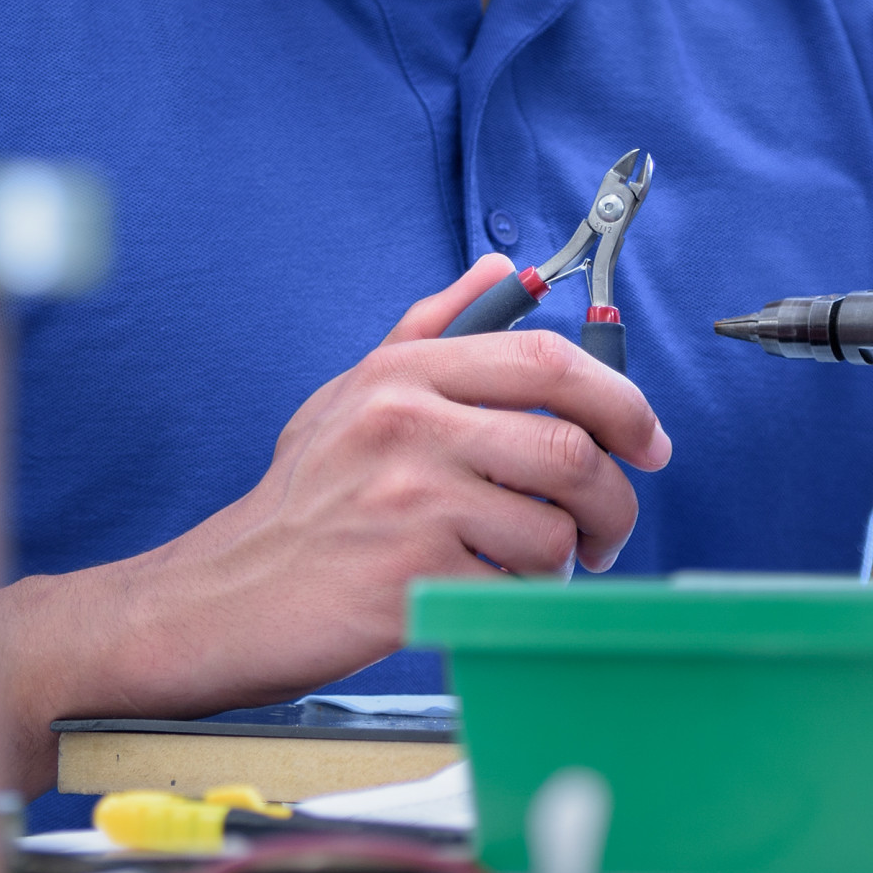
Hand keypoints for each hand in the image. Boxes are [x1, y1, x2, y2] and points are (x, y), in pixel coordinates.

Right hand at [0, 255, 673, 785]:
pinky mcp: (413, 578)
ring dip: (566, 559)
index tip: (647, 440)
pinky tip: (492, 593)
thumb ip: (430, 331)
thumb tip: (502, 272)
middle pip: (572, 448)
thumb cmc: (298, 504)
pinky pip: (520, 589)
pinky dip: (526, 600)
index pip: (546, 360)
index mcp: (402, 376)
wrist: (226, 595)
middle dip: (615, 499)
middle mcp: (406, 427)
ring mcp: (409, 503)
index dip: (622, 399)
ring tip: (533, 566)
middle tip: (607, 527)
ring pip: (556, 527)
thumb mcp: (350, 396)